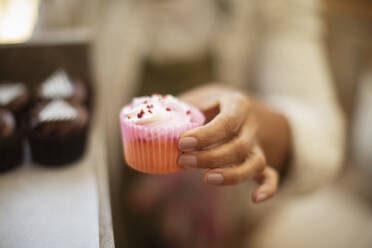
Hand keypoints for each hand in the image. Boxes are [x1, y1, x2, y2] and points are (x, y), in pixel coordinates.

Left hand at [178, 85, 282, 202]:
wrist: (240, 107)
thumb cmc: (212, 104)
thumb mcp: (199, 98)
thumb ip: (180, 110)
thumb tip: (147, 121)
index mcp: (237, 104)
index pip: (227, 122)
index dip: (205, 135)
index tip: (182, 143)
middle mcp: (251, 125)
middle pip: (238, 146)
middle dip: (209, 157)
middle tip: (182, 160)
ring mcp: (258, 144)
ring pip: (255, 163)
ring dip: (232, 175)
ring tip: (207, 179)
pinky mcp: (259, 160)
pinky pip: (271, 176)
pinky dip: (268, 188)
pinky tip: (255, 199)